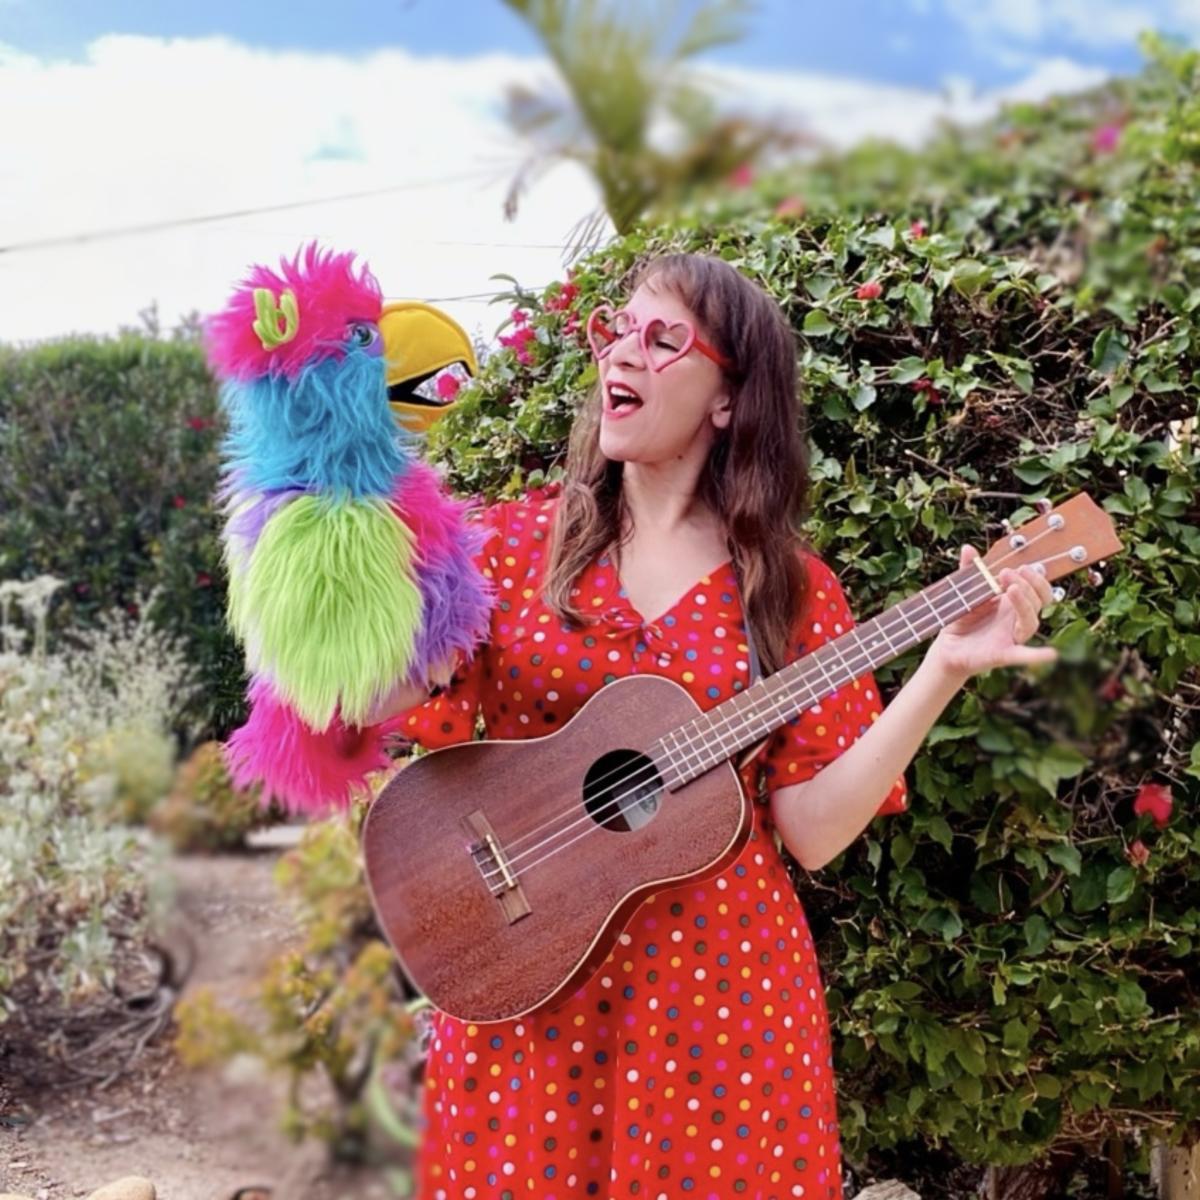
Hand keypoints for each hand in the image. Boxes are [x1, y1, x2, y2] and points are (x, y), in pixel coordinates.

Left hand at [928, 545, 1058, 678]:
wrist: (947, 647)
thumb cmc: (962, 618)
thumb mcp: (965, 592)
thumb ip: (969, 571)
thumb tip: (968, 548)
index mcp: (1013, 603)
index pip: (1038, 589)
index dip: (1034, 577)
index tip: (1017, 567)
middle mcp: (1017, 620)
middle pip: (1037, 602)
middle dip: (1026, 584)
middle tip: (1006, 573)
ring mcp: (1011, 637)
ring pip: (1030, 622)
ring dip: (1024, 604)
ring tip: (1011, 589)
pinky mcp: (1002, 654)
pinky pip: (1023, 655)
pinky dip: (1037, 655)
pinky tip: (1051, 654)